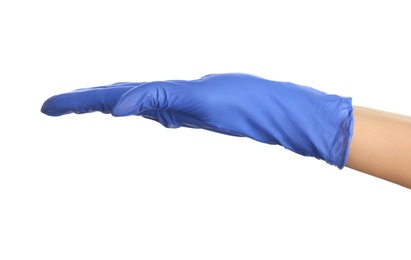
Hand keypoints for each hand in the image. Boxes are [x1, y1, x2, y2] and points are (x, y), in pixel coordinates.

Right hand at [41, 73, 353, 167]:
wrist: (281, 110)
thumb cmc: (251, 104)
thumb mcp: (203, 101)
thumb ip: (162, 100)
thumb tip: (122, 107)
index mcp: (170, 91)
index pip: (116, 93)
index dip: (82, 101)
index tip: (51, 107)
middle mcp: (172, 93)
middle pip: (119, 93)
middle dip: (84, 101)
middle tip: (51, 107)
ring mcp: (181, 101)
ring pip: (134, 99)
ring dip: (103, 103)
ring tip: (78, 107)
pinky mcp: (193, 110)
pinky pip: (154, 106)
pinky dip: (134, 107)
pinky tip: (130, 111)